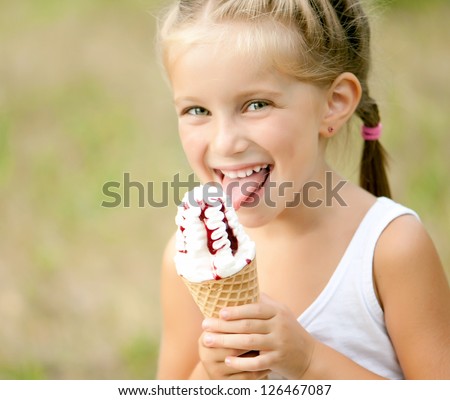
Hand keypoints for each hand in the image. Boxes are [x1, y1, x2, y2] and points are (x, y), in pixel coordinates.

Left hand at [201, 294, 315, 378]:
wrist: (309, 355)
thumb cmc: (289, 330)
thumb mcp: (281, 311)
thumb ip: (264, 301)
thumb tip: (243, 286)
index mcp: (277, 312)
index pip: (254, 309)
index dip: (236, 310)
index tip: (218, 312)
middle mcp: (279, 326)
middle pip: (247, 325)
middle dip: (223, 326)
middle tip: (204, 326)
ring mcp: (279, 344)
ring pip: (249, 342)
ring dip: (226, 341)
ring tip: (208, 341)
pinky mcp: (278, 360)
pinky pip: (257, 363)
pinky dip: (241, 363)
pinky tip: (227, 361)